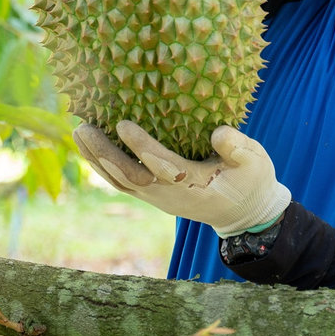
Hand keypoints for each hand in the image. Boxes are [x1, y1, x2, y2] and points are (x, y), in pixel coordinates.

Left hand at [74, 121, 289, 237]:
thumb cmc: (250, 180)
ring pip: (120, 181)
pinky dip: (102, 165)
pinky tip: (88, 146)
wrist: (242, 213)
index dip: (141, 147)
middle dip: (104, 153)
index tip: (123, 123)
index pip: (161, 165)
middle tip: (83, 127)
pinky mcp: (151, 195)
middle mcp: (168, 194)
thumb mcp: (256, 161)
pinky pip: (121, 182)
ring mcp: (157, 197)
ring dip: (96, 158)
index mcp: (194, 185)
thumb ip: (239, 147)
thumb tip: (218, 132)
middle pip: (129, 176)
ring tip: (78, 131)